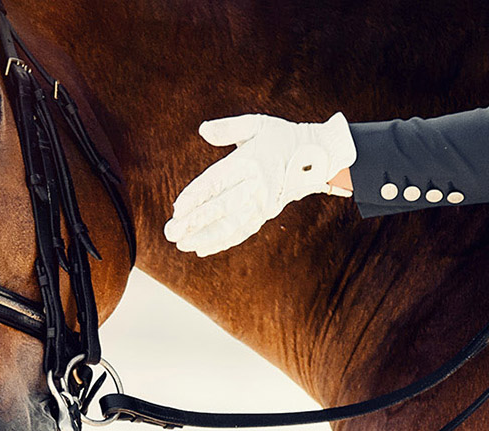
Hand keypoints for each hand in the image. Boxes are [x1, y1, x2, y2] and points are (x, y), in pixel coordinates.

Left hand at [164, 112, 356, 256]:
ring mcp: (262, 203)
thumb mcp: (257, 124)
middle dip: (194, 222)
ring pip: (230, 225)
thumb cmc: (282, 137)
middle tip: (170, 232)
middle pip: (220, 207)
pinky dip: (223, 241)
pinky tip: (202, 247)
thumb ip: (228, 128)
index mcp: (250, 162)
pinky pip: (242, 231)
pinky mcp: (266, 214)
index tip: (177, 208)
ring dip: (205, 237)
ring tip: (182, 244)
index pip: (217, 181)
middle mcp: (256, 186)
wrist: (318, 157)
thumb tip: (203, 130)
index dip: (196, 196)